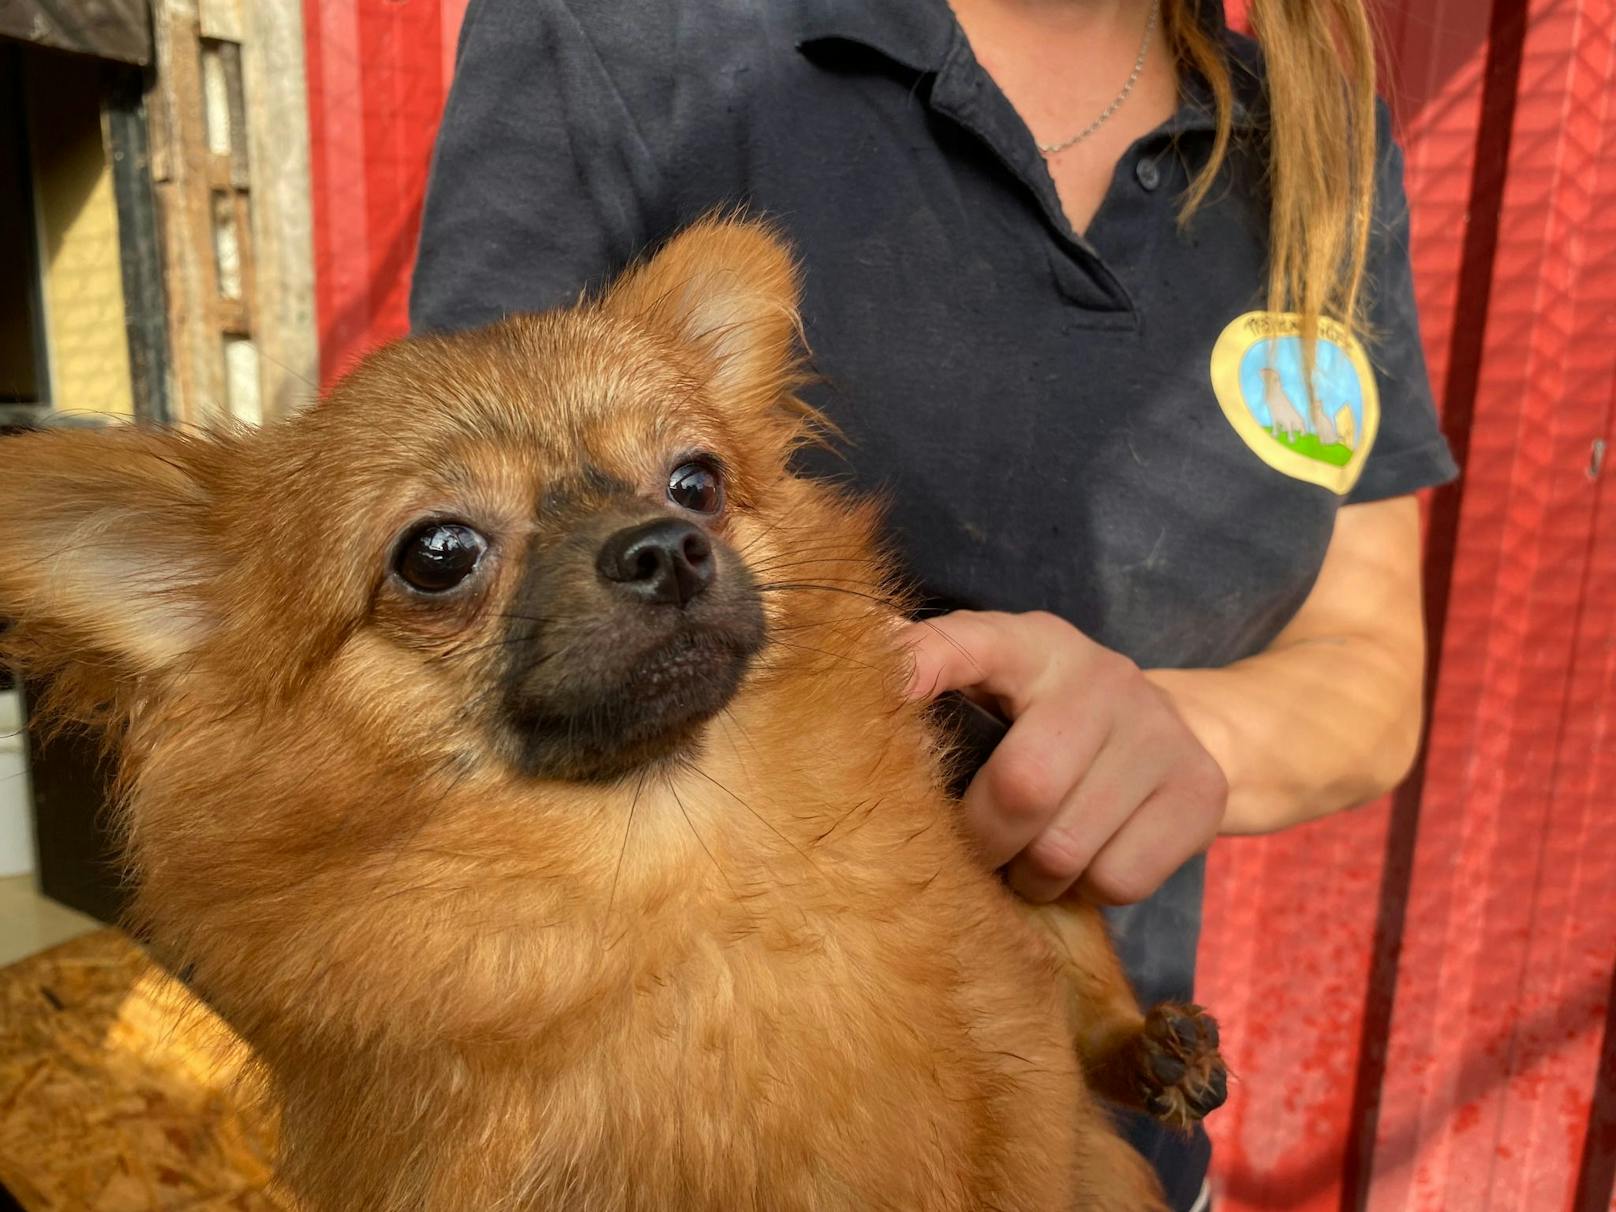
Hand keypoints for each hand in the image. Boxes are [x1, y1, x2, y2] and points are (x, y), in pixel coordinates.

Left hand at [899, 611, 1226, 904]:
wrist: (1179, 733)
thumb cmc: (1051, 718)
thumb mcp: (995, 682)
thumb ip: (930, 673)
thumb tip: (844, 655)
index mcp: (1032, 644)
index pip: (967, 645)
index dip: (919, 672)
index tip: (879, 702)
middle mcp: (1101, 676)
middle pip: (1022, 786)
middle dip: (983, 840)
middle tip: (975, 851)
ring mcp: (1159, 734)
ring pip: (1066, 849)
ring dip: (1031, 875)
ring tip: (1026, 859)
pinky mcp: (1199, 792)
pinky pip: (1118, 879)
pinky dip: (1087, 890)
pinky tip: (1084, 861)